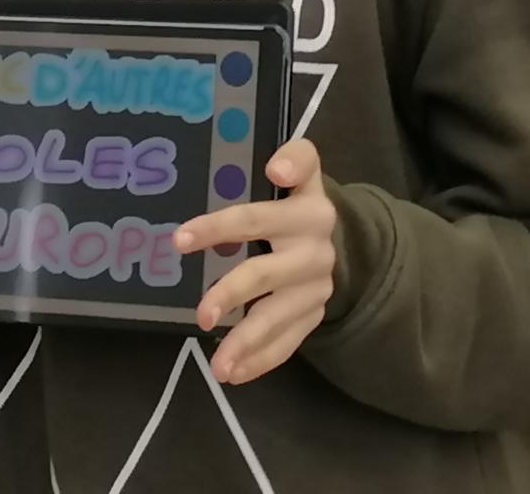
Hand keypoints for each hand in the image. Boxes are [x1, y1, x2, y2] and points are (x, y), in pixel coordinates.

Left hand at [175, 138, 335, 385]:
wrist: (348, 239)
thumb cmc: (300, 201)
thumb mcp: (305, 169)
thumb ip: (295, 157)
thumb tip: (276, 168)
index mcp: (307, 211)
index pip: (256, 217)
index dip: (220, 225)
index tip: (181, 239)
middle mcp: (314, 251)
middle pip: (265, 274)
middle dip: (231, 294)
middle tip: (200, 315)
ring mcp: (315, 288)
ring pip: (277, 317)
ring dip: (246, 341)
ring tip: (217, 366)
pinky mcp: (314, 314)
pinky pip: (288, 342)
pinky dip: (261, 360)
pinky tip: (234, 372)